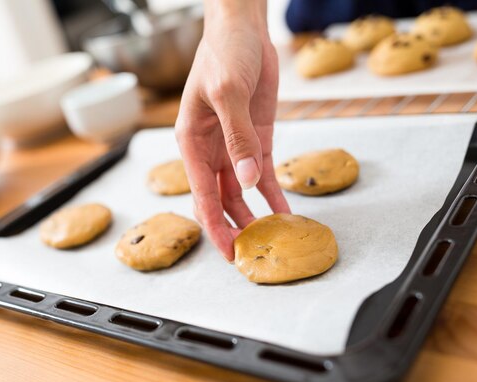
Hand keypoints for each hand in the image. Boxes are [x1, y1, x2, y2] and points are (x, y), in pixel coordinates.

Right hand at [175, 0, 289, 260]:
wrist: (243, 29)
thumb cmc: (223, 54)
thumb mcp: (228, 93)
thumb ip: (238, 139)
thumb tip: (246, 183)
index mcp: (191, 143)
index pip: (202, 196)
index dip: (215, 228)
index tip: (229, 254)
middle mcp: (210, 151)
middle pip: (220, 201)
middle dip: (233, 229)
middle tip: (252, 256)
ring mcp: (234, 147)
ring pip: (240, 193)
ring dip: (253, 216)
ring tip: (270, 239)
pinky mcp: (257, 139)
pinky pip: (263, 174)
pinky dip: (273, 194)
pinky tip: (285, 212)